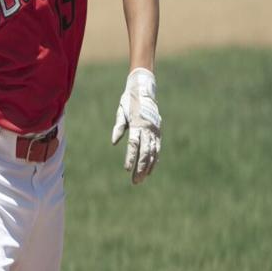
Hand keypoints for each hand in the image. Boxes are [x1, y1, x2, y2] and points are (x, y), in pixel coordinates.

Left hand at [111, 68, 161, 183]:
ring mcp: (155, 131)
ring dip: (147, 167)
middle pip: (145, 152)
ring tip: (141, 179)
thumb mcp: (121, 112)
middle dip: (140, 167)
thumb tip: (114, 142)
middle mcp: (148, 129)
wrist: (144, 89)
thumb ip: (118, 127)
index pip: (134, 144)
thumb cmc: (129, 101)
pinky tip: (149, 170)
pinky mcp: (157, 131)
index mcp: (138, 123)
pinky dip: (153, 160)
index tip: (127, 169)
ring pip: (152, 152)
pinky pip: (157, 148)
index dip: (131, 157)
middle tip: (135, 181)